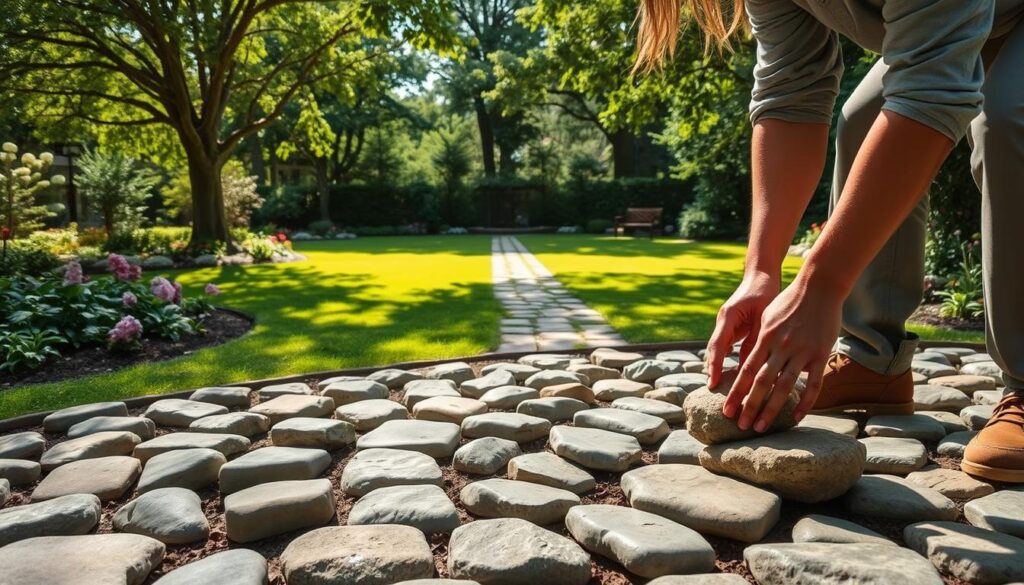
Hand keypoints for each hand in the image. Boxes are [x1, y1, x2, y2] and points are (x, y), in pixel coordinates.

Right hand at [706, 271, 779, 389]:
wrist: (761, 275)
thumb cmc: (764, 292)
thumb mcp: (763, 315)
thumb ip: (757, 338)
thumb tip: (753, 364)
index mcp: (728, 316)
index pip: (718, 345)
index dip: (715, 365)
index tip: (713, 383)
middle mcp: (723, 322)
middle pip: (714, 350)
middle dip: (713, 370)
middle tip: (712, 390)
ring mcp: (725, 325)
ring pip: (719, 350)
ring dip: (718, 368)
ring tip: (720, 389)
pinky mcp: (732, 328)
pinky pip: (727, 347)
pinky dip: (727, 361)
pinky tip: (731, 377)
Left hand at [722, 275, 841, 430]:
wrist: (819, 286)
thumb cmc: (791, 300)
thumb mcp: (768, 317)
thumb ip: (760, 339)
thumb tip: (748, 357)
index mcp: (765, 338)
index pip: (746, 371)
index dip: (736, 392)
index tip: (727, 409)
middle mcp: (780, 347)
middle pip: (761, 383)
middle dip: (748, 406)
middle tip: (739, 426)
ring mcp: (801, 352)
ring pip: (783, 387)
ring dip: (770, 409)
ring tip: (760, 427)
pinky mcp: (820, 354)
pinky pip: (813, 384)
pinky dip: (804, 402)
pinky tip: (796, 417)